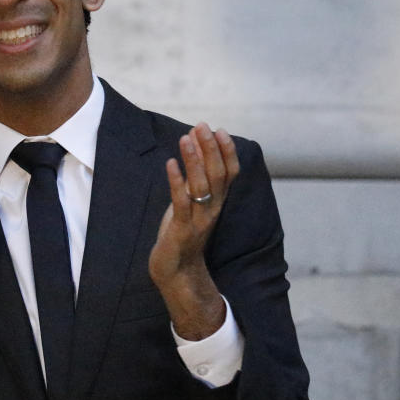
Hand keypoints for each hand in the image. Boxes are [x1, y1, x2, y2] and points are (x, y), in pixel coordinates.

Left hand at [149, 122, 239, 338]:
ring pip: (201, 186)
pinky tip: (170, 164)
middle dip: (210, 149)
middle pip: (218, 175)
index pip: (229, 173)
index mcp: (217, 203)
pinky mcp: (181, 230)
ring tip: (186, 138)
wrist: (177, 273)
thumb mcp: (193, 204)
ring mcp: (198, 220)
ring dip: (194, 160)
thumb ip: (197, 181)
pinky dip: (176, 182)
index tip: (219, 130)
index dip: (226, 152)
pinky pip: (181, 203)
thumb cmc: (182, 234)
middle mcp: (212, 210)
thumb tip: (196, 152)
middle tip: (201, 126)